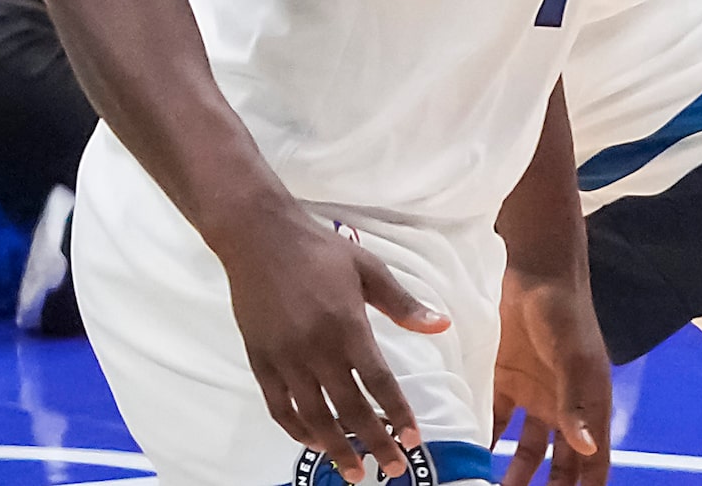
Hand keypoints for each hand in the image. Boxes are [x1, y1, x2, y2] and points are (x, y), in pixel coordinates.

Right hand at [216, 206, 449, 483]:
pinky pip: (279, 408)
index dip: (397, 414)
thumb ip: (403, 303)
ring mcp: (285, 360)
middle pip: (350, 409)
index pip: (379, 383)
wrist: (260, 238)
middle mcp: (317, 350)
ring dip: (336, 449)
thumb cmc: (320, 251)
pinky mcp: (260, 362)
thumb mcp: (369, 269)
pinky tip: (313, 442)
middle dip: (374, 444)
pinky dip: (297, 431)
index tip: (413, 439)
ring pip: (314, 417)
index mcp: (348, 327)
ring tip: (355, 472)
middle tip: (394, 469)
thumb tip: (442, 325)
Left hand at [493, 264, 609, 485]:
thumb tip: (586, 448)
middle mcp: (564, 407)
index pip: (594, 461)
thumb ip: (576, 401)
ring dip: (515, 476)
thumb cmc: (564, 312)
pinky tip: (468, 461)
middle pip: (560, 464)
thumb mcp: (572, 356)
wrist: (534, 269)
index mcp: (589, 404)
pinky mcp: (505, 383)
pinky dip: (486, 444)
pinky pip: (496, 424)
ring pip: (527, 451)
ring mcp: (534, 396)